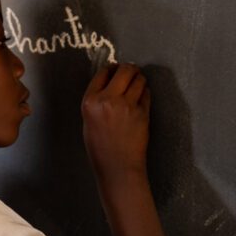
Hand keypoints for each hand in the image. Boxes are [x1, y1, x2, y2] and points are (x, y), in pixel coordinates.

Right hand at [81, 63, 150, 182]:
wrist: (117, 166)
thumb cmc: (101, 148)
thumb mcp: (89, 121)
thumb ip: (97, 100)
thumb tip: (110, 81)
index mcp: (90, 102)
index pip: (102, 73)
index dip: (112, 68)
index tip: (116, 69)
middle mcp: (107, 100)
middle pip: (124, 70)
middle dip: (129, 69)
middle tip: (131, 73)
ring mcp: (126, 106)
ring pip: (139, 79)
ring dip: (139, 80)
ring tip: (136, 87)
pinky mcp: (142, 112)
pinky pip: (146, 94)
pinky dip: (145, 93)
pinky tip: (140, 100)